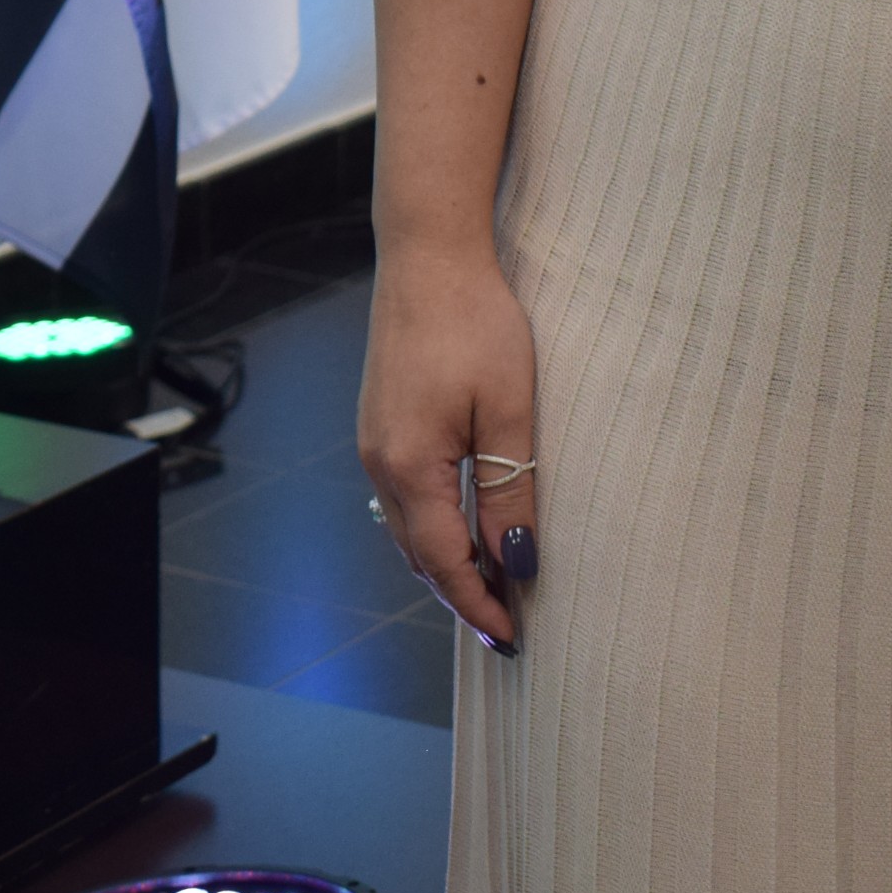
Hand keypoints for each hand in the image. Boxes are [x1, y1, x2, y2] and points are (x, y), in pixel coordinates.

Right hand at [357, 240, 536, 652]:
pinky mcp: (379, 421)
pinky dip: (432, 526)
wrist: (429, 253)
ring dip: (445, 562)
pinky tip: (462, 525)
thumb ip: (510, 491)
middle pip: (419, 555)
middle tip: (509, 625)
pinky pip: (402, 496)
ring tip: (492, 584)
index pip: (445, 563)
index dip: (480, 606)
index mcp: (409, 466)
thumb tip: (518, 563)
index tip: (515, 639)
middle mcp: (378, 461)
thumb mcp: (508, 411)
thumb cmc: (475, 323)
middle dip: (462, 595)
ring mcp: (372, 441)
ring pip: (407, 528)